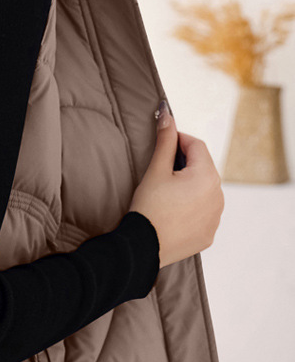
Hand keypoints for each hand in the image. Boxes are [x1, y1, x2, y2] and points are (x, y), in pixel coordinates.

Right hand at [128, 102, 224, 268]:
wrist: (142, 247)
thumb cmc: (148, 208)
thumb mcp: (156, 171)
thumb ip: (165, 140)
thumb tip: (166, 113)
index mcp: (207, 176)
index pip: (197, 146)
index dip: (179, 141)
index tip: (164, 144)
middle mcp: (218, 195)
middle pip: (203, 168)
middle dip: (185, 164)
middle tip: (161, 171)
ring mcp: (216, 217)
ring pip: (205, 191)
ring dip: (190, 186)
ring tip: (166, 193)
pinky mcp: (209, 233)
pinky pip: (204, 213)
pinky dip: (192, 208)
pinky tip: (173, 212)